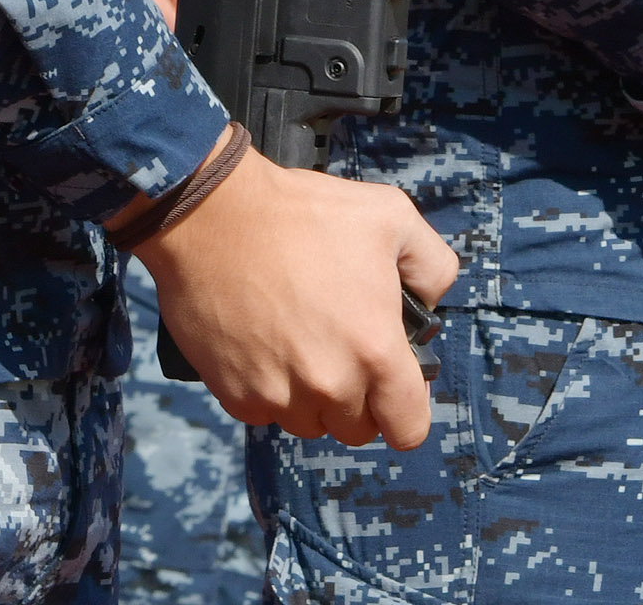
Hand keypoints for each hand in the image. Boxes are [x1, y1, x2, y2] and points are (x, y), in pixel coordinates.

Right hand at [120, 143, 455, 448]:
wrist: (210, 213)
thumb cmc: (301, 212)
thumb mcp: (391, 216)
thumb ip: (432, 266)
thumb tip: (429, 303)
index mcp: (376, 352)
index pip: (409, 429)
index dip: (404, 408)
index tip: (390, 384)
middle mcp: (330, 385)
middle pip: (357, 430)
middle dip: (356, 397)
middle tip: (338, 347)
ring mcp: (278, 394)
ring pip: (309, 424)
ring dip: (310, 398)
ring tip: (297, 343)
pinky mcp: (235, 393)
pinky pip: (263, 412)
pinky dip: (267, 389)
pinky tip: (262, 344)